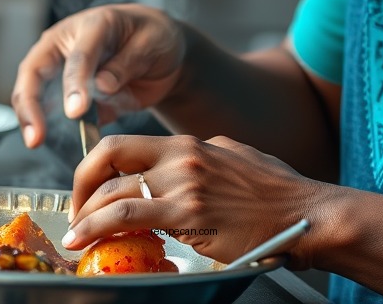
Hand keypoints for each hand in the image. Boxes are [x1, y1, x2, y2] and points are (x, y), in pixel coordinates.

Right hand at [11, 5, 185, 147]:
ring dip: (30, 116)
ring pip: (33, 90)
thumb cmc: (154, 37)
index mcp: (93, 24)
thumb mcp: (152, 43)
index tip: (75, 111)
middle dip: (31, 102)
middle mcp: (67, 43)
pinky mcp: (67, 92)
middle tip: (36, 135)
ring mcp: (62, 67)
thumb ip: (127, 63)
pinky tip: (46, 143)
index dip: (75, 82)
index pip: (79, 55)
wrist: (160, 50)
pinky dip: (46, 125)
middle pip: (36, 70)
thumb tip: (102, 86)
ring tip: (34, 142)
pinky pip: (50, 110)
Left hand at [62, 133, 323, 267]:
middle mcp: (182, 155)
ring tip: (75, 234)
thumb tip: (179, 170)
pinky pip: (130, 215)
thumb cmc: (277, 191)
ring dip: (86, 214)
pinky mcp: (190, 213)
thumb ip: (201, 160)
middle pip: (110, 155)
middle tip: (75, 210)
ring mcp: (184, 182)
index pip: (126, 145)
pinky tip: (85, 239)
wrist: (306, 214)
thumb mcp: (233, 158)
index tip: (88, 190)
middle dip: (82, 183)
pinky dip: (99, 226)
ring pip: (115, 190)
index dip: (96, 168)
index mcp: (189, 142)